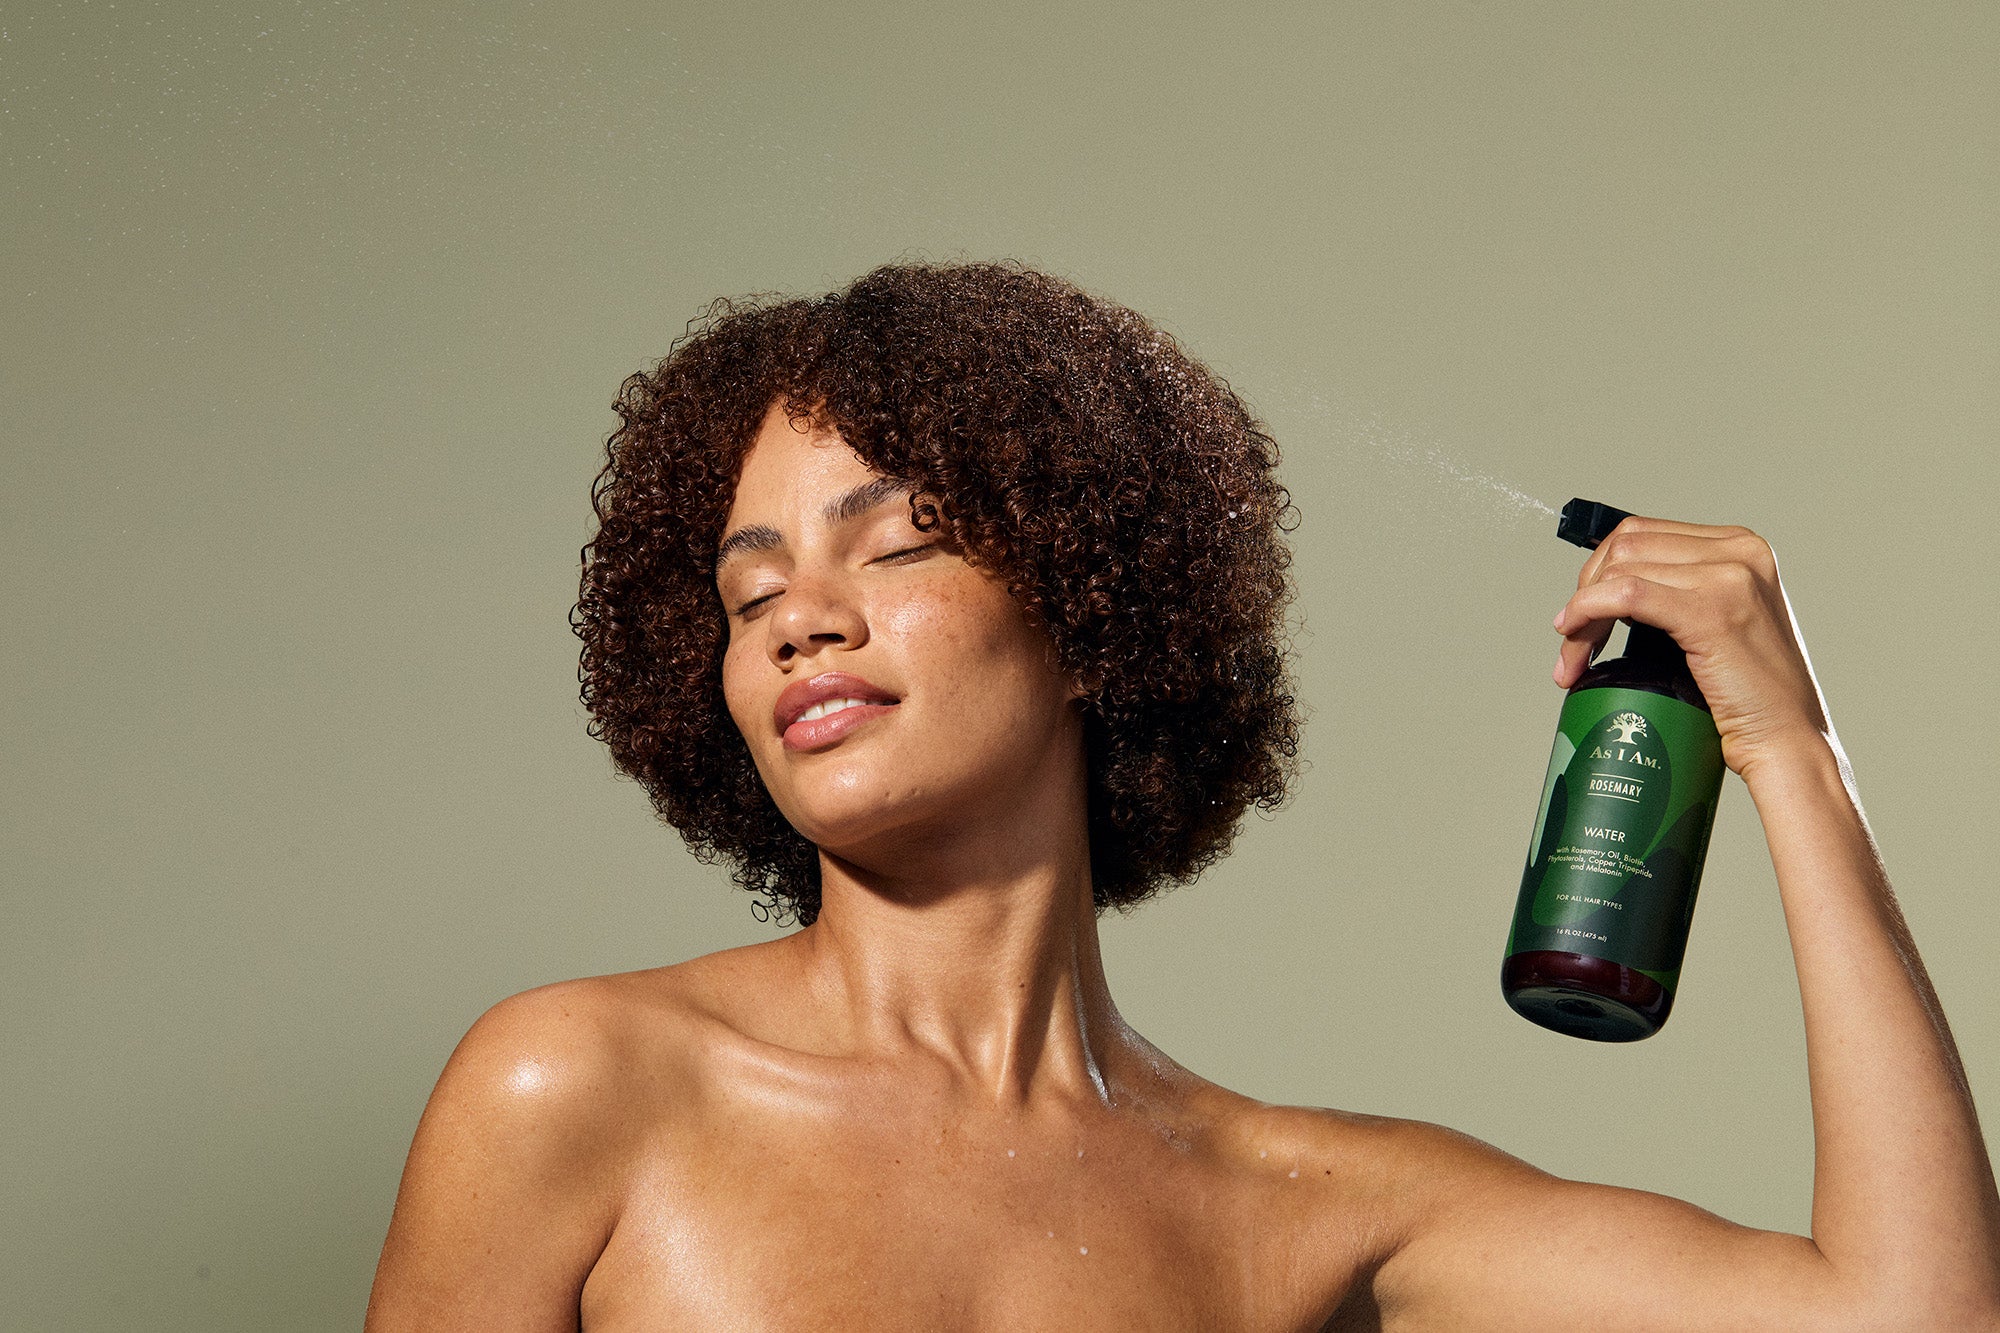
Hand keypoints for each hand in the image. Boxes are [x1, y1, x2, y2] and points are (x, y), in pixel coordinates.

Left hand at [1551, 515, 1832, 782]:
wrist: (1788, 743)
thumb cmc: (1751, 698)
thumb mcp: (1721, 624)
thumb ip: (1682, 593)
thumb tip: (1609, 589)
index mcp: (1740, 547)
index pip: (1642, 535)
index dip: (1599, 573)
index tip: (1582, 614)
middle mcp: (1739, 553)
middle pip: (1626, 546)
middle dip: (1585, 591)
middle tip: (1572, 640)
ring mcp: (1728, 578)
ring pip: (1619, 570)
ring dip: (1581, 612)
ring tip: (1574, 658)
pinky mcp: (1711, 612)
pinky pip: (1625, 594)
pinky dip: (1588, 611)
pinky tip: (1574, 635)